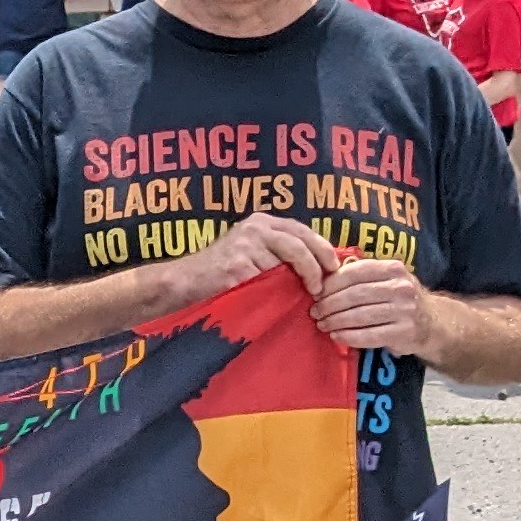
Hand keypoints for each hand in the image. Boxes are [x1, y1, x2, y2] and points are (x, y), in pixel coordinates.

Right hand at [161, 210, 334, 308]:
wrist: (185, 284)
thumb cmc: (222, 275)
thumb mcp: (253, 254)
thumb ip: (279, 253)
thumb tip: (320, 267)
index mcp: (261, 222)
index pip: (302, 230)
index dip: (322, 248)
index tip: (334, 267)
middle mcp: (255, 227)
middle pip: (300, 242)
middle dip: (318, 264)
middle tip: (324, 284)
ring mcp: (245, 243)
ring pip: (289, 259)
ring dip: (303, 277)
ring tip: (309, 294)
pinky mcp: (238, 263)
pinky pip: (270, 278)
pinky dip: (282, 289)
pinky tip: (285, 299)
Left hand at [312, 253, 434, 355]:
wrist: (432, 323)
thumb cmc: (398, 298)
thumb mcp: (385, 279)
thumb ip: (359, 276)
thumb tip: (320, 280)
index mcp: (393, 268)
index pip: (354, 273)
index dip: (330, 284)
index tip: (315, 293)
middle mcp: (401, 287)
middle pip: (354, 295)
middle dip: (329, 304)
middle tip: (314, 312)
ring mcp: (405, 310)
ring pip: (359, 315)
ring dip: (335, 321)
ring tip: (322, 324)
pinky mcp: (404, 332)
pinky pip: (369, 335)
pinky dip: (348, 336)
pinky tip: (336, 335)